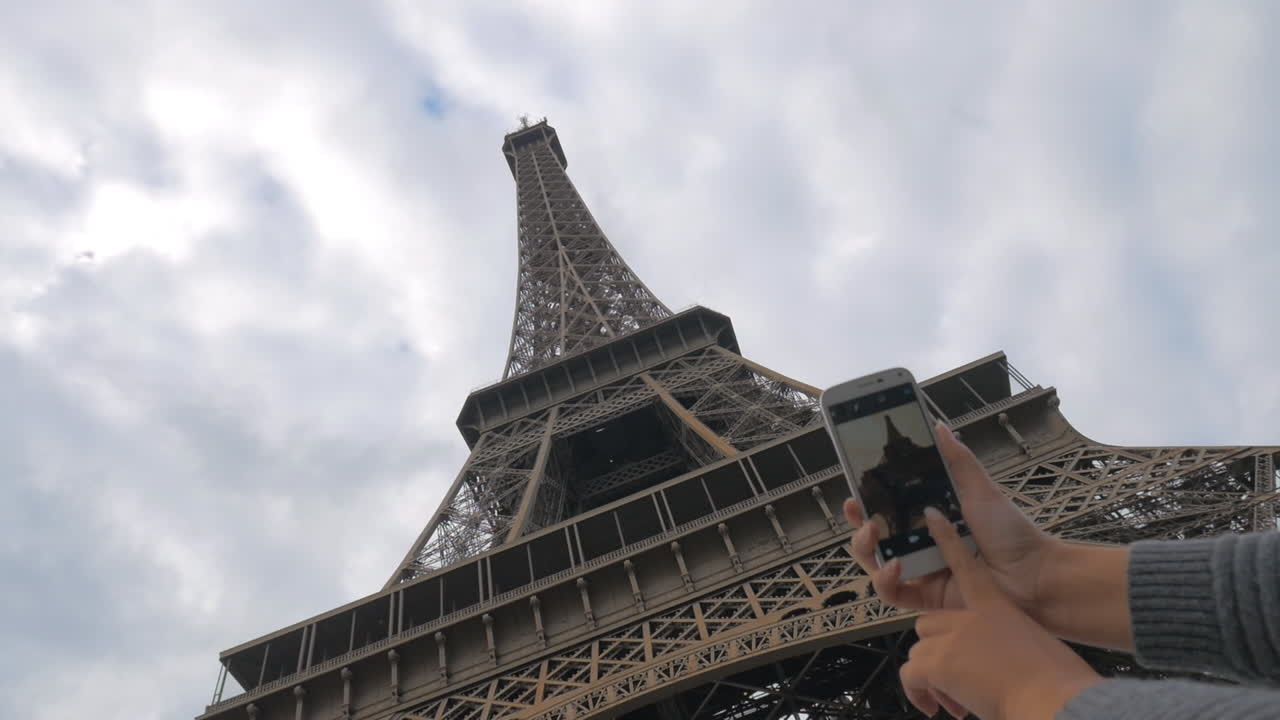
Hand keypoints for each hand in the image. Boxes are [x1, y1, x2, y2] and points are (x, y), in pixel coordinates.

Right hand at [844, 422, 1058, 618]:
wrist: (1035, 575)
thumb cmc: (1011, 533)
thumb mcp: (980, 490)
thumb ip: (957, 460)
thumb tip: (939, 426)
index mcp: (929, 521)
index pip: (887, 510)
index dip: (866, 500)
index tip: (856, 487)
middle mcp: (920, 547)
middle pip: (874, 538)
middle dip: (857, 524)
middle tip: (857, 510)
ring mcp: (921, 573)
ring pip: (875, 565)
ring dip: (865, 549)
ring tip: (873, 533)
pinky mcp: (926, 599)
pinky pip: (893, 593)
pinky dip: (886, 580)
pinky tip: (895, 565)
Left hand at [901, 508, 1101, 719]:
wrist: (1052, 696)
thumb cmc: (1054, 678)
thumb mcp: (1030, 647)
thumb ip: (1005, 643)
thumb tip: (994, 664)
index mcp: (996, 605)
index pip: (966, 564)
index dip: (947, 540)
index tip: (933, 516)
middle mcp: (970, 613)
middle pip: (929, 622)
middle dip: (937, 652)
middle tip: (959, 682)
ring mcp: (952, 634)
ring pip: (919, 652)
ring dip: (932, 679)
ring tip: (956, 703)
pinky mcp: (938, 659)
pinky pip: (909, 674)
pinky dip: (916, 693)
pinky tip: (930, 708)